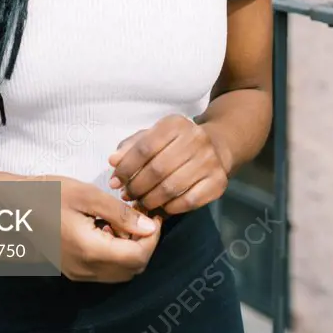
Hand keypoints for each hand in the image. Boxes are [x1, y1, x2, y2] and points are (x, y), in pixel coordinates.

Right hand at [57, 176, 162, 282]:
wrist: (17, 204)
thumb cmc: (50, 194)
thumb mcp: (88, 195)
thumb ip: (121, 214)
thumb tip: (150, 227)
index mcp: (91, 251)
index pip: (138, 257)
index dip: (152, 238)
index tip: (153, 215)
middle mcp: (86, 270)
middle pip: (132, 269)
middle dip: (144, 244)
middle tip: (142, 216)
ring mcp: (79, 273)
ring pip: (121, 272)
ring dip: (131, 249)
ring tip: (126, 220)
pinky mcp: (73, 270)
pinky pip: (105, 270)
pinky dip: (116, 253)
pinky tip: (108, 229)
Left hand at [107, 116, 232, 215]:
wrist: (215, 147)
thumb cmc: (174, 143)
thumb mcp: (152, 137)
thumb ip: (130, 148)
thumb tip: (113, 162)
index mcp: (175, 124)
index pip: (144, 148)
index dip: (126, 168)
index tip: (115, 182)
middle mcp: (196, 139)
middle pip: (157, 169)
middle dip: (137, 187)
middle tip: (127, 196)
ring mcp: (210, 161)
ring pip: (172, 188)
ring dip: (151, 200)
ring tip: (141, 203)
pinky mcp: (219, 181)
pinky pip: (189, 201)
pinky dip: (171, 208)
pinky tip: (161, 207)